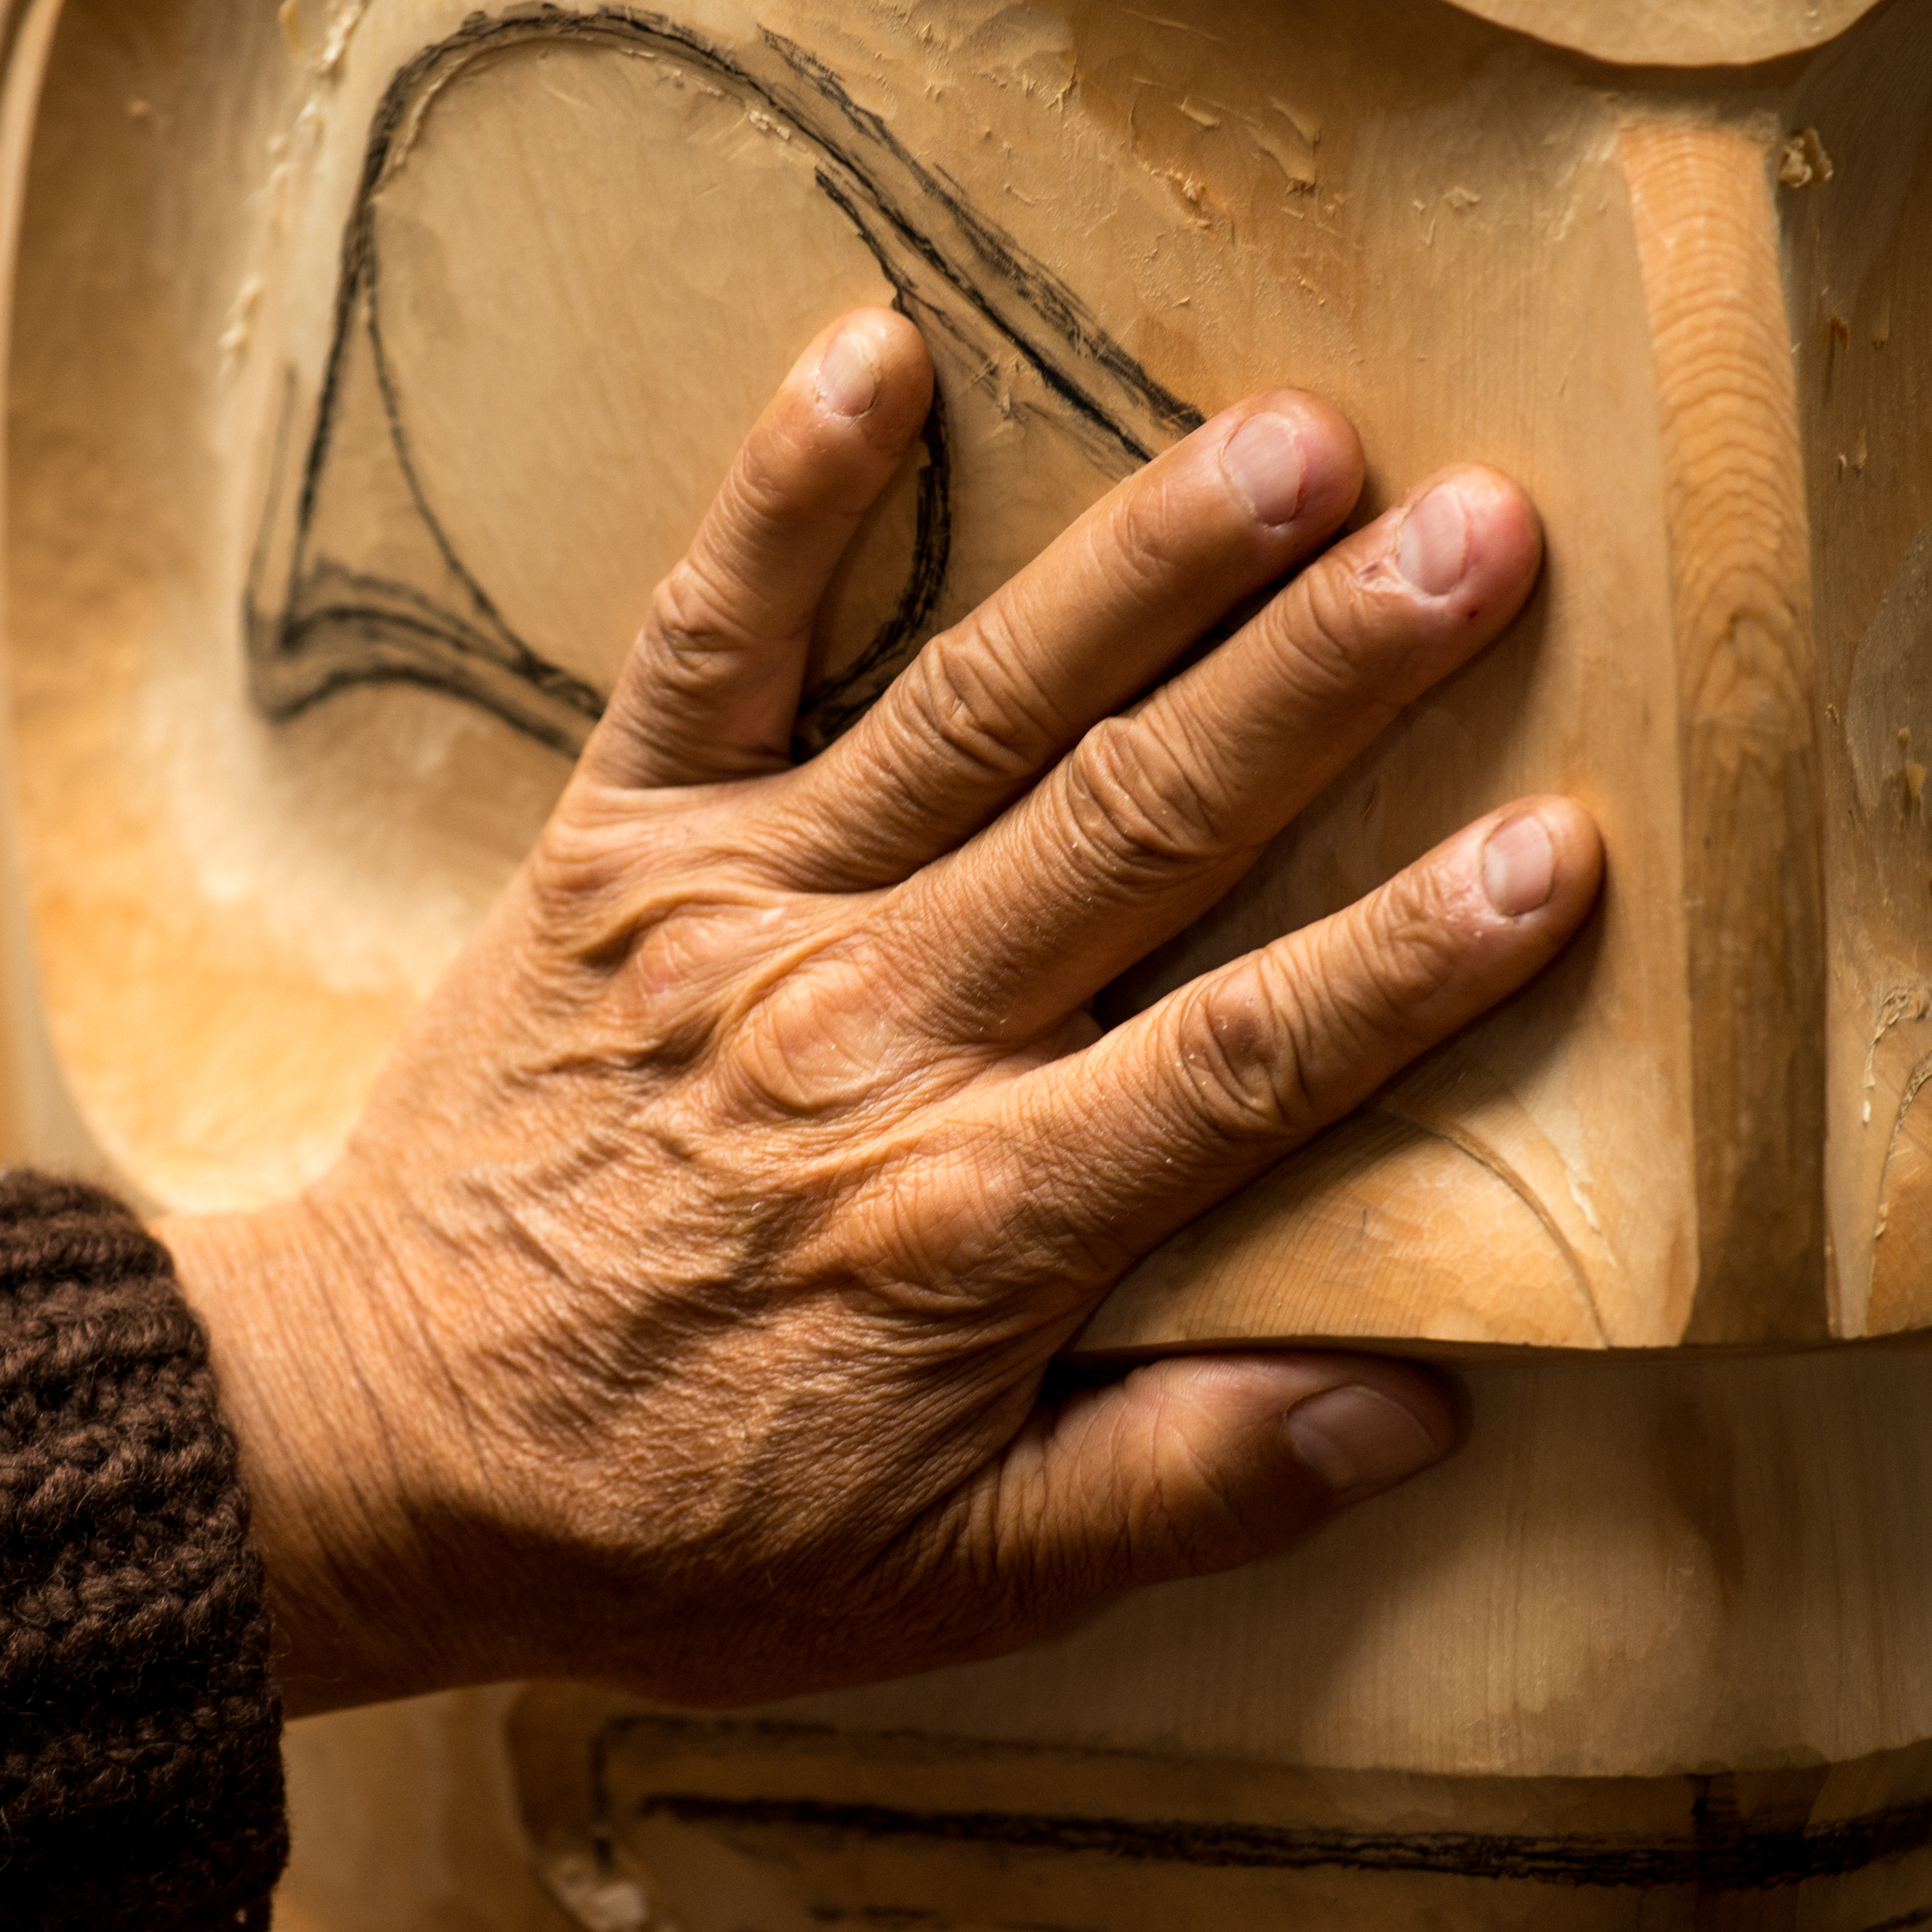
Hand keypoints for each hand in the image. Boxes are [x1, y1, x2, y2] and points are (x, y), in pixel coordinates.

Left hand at [160, 309, 1600, 1713]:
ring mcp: (734, 918)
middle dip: (1327, 677)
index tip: (1561, 845)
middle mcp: (868, 1035)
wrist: (370, 1444)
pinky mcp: (612, 853)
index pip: (1242, 1060)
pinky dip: (784, 499)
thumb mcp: (937, 1582)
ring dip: (1141, 563)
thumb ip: (1178, 1490)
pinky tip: (876, 348)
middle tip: (1491, 533)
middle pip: (1140, 827)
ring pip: (974, 710)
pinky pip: (705, 648)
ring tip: (1297, 433)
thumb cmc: (667, 1520)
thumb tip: (1416, 1409)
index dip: (1412, 958)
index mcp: (970, 1221)